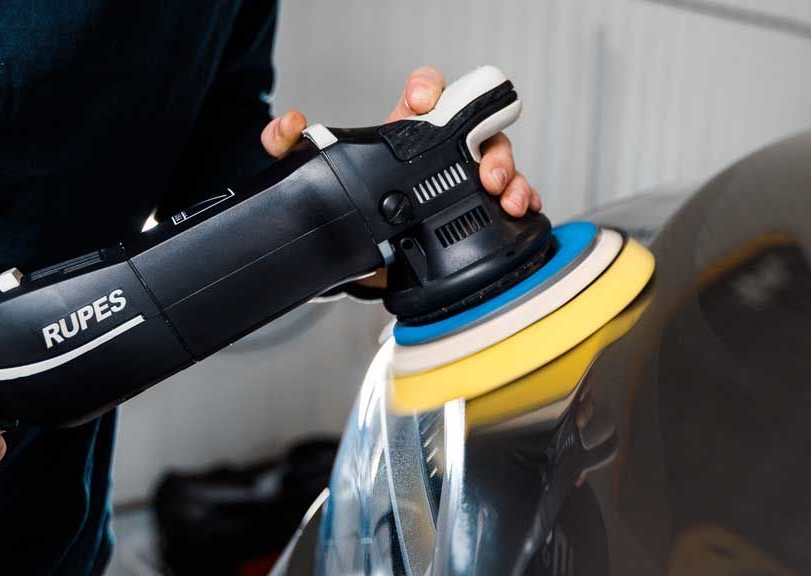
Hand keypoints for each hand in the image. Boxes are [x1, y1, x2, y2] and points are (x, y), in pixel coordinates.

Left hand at [259, 66, 541, 215]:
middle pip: (479, 130)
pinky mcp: (474, 214)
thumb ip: (289, 146)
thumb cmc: (350, 203)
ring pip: (500, 164)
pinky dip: (522, 203)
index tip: (422, 103)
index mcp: (408, 132)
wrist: (362, 258)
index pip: (429, 92)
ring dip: (510, 176)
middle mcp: (442, 152)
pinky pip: (510, 200)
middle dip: (488, 145)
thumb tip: (288, 125)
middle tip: (482, 170)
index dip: (430, 89)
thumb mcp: (314, 174)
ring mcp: (462, 182)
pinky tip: (519, 213)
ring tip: (503, 195)